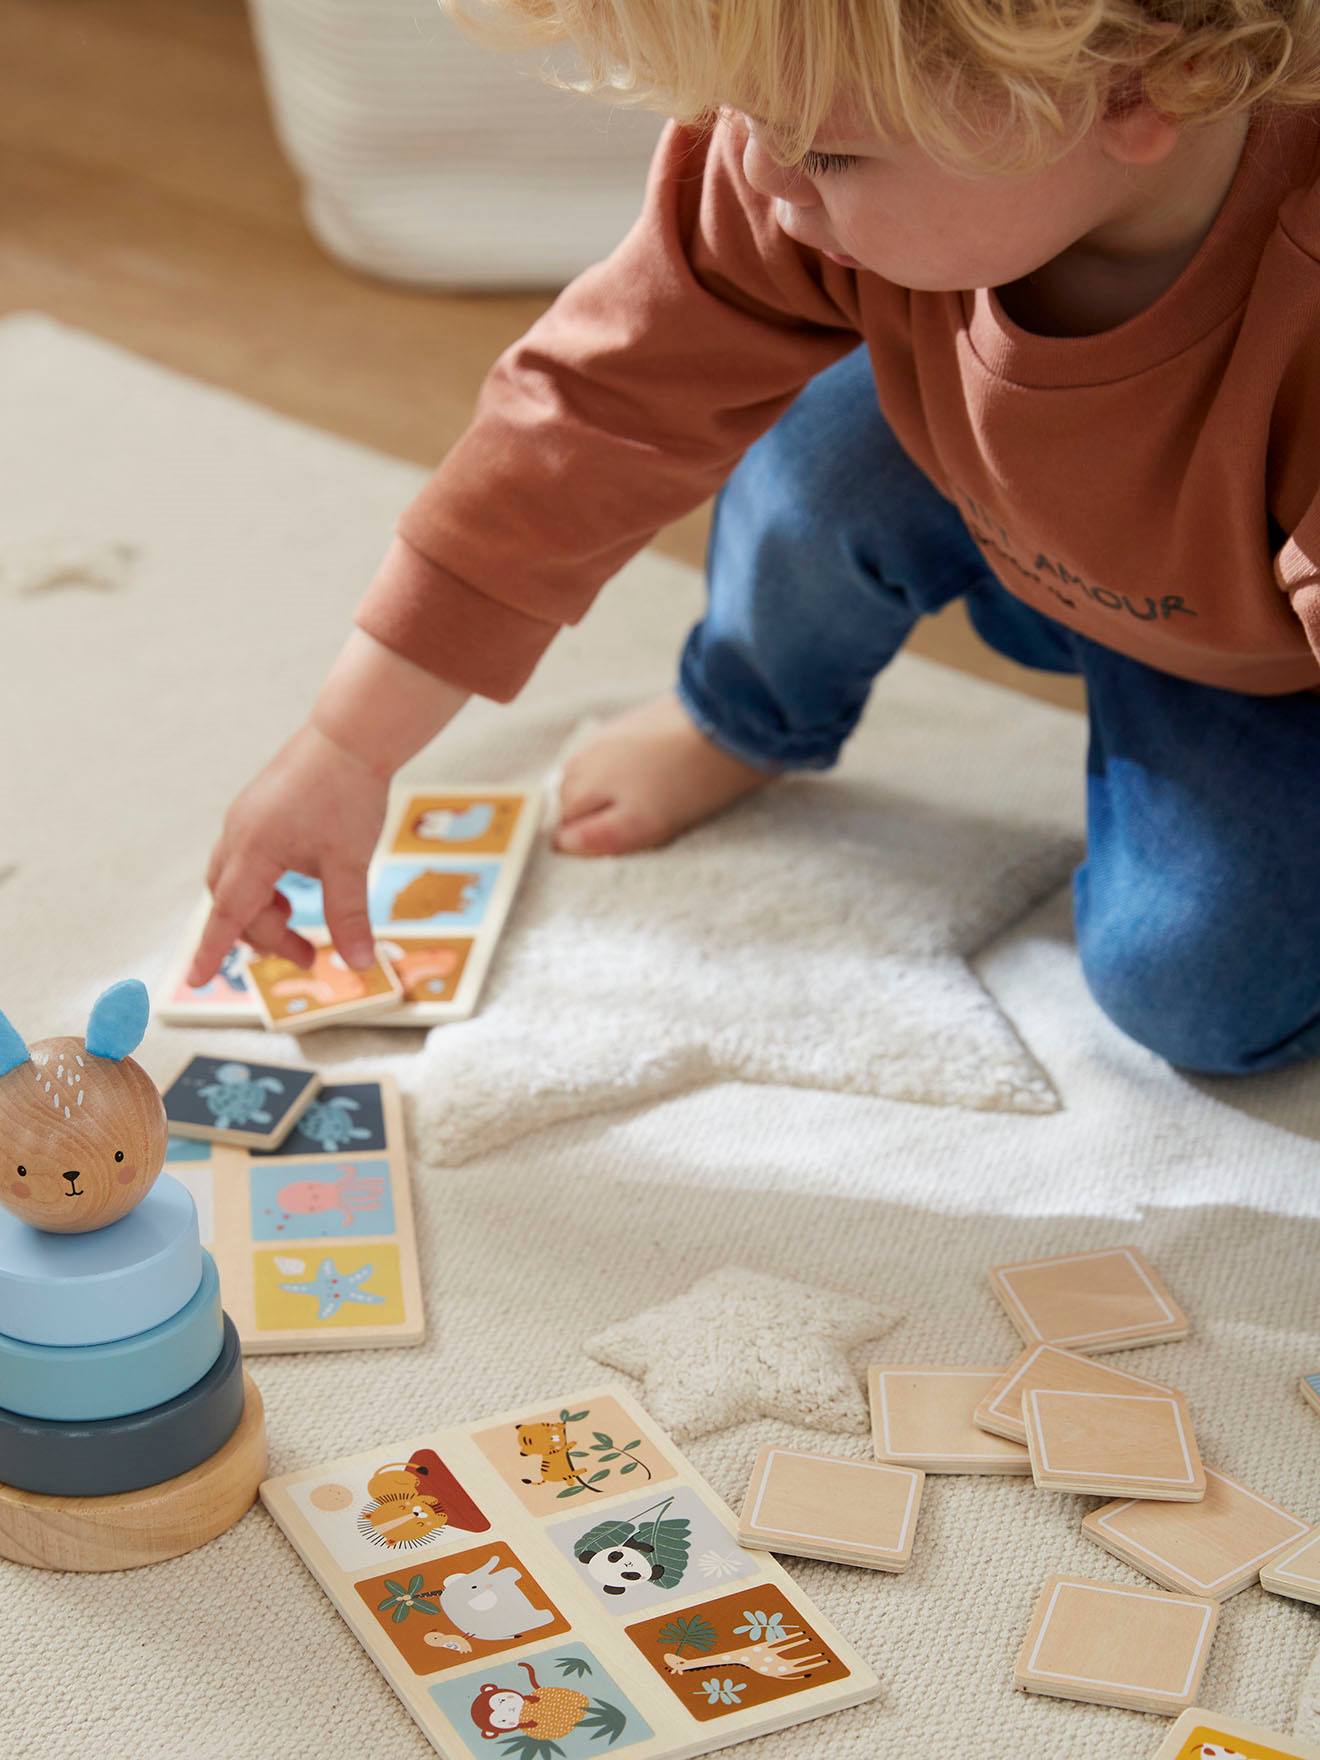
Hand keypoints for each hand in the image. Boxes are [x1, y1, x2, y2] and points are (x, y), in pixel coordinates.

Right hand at [186, 722, 387, 986]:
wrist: (351, 734)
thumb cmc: (348, 794)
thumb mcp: (350, 863)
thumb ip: (349, 917)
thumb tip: (361, 965)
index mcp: (254, 852)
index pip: (227, 916)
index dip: (213, 951)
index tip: (194, 981)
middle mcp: (238, 835)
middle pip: (233, 902)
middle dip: (263, 935)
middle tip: (308, 957)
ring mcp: (244, 818)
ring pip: (236, 880)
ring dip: (262, 909)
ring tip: (298, 919)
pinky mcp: (257, 808)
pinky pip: (246, 857)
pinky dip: (264, 883)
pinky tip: (295, 883)